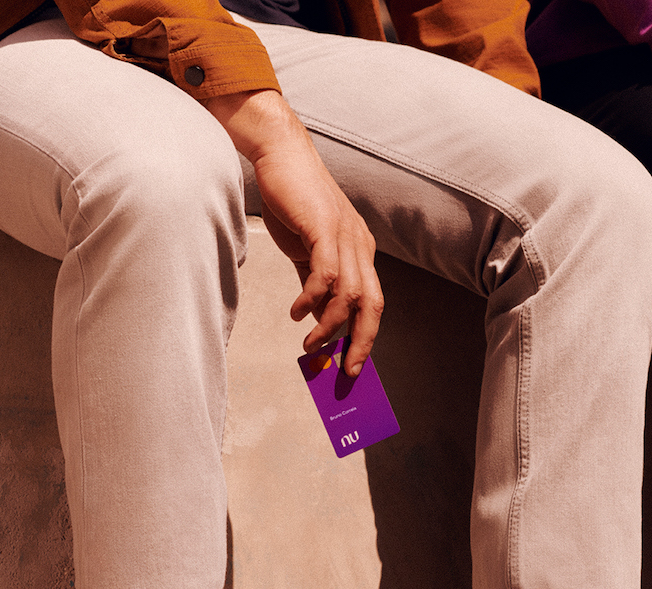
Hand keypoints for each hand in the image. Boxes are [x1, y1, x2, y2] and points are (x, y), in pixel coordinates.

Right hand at [202, 90, 382, 375]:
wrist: (279, 154)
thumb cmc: (292, 200)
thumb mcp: (305, 249)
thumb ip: (315, 281)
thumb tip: (318, 317)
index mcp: (359, 250)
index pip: (372, 301)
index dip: (364, 335)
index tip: (352, 364)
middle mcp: (359, 244)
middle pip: (372, 304)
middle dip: (362, 342)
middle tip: (347, 371)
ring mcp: (344, 234)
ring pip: (351, 293)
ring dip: (331, 326)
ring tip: (311, 344)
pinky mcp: (324, 226)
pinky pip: (327, 272)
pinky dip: (314, 298)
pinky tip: (297, 311)